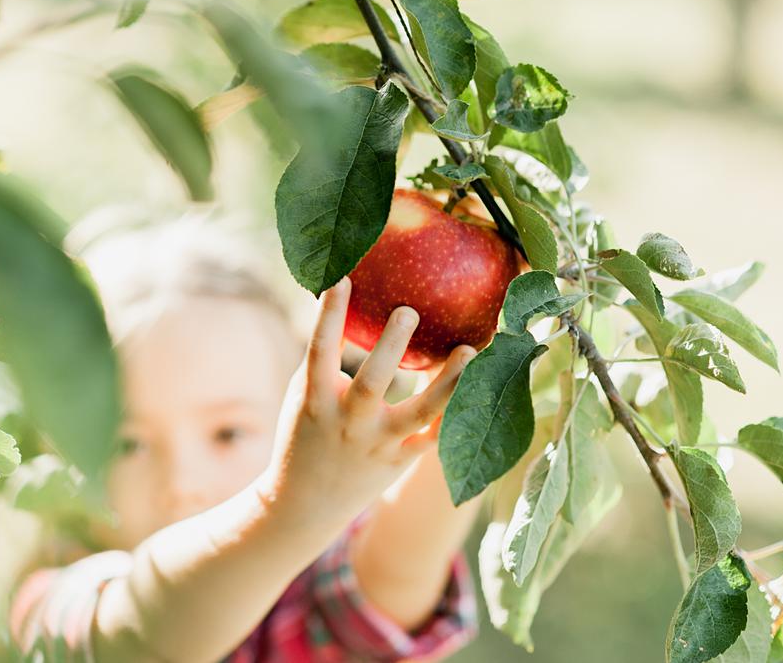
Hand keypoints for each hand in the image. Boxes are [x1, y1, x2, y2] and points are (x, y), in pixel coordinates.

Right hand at [255, 277, 471, 536]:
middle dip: (390, 347)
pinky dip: (454, 415)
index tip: (342, 278)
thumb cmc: (305, 436)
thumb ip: (326, 362)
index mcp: (315, 401)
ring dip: (446, 382)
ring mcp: (375, 445)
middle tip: (409, 310)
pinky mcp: (397, 462)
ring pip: (417, 414)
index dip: (329, 314)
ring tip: (469, 350)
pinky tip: (479, 387)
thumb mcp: (304, 398)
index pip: (320, 350)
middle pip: (372, 384)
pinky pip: (433, 439)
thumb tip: (356, 311)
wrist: (303, 504)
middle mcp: (347, 423)